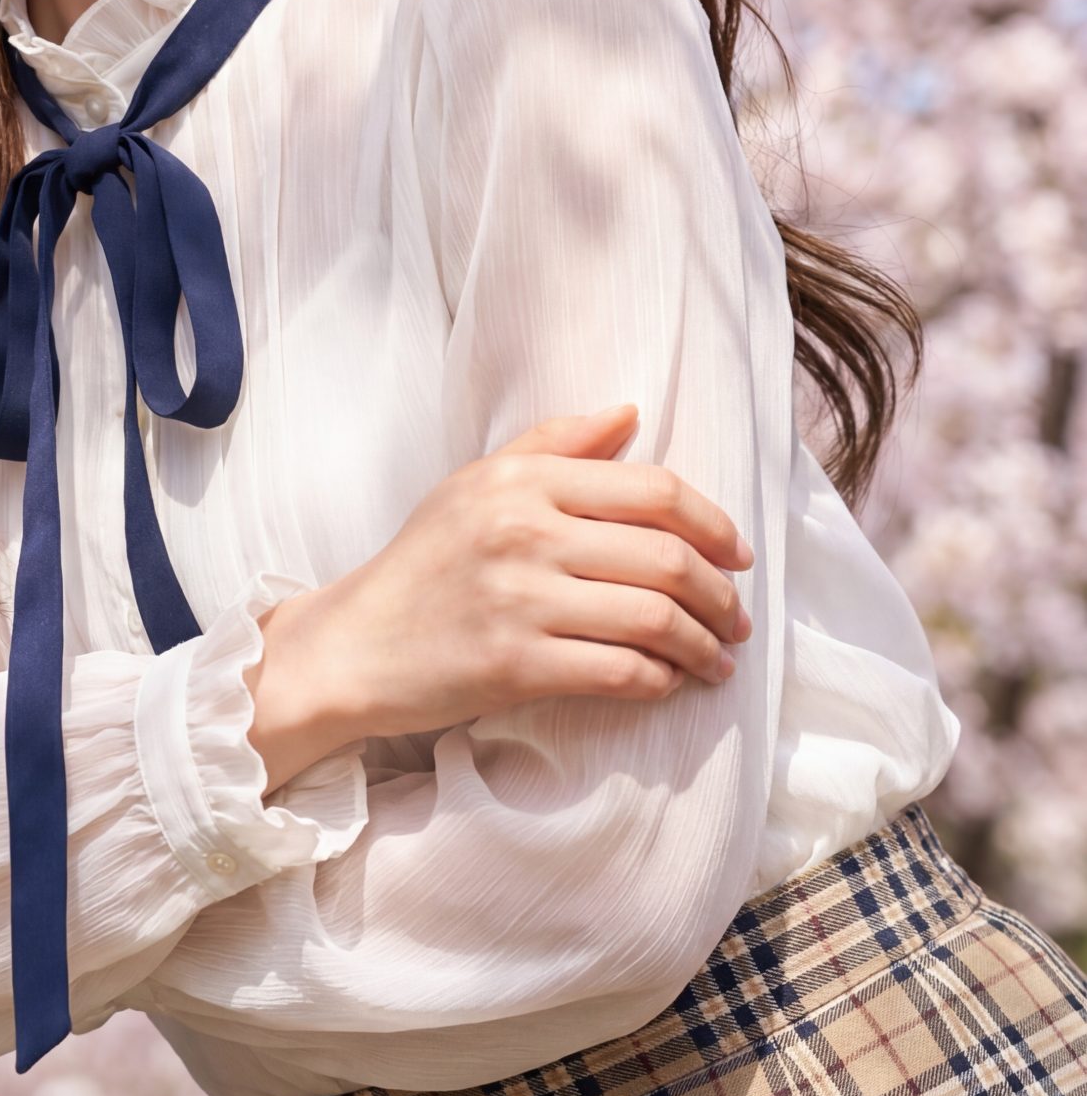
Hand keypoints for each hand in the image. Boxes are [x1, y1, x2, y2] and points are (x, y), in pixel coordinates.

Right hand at [248, 401, 755, 789]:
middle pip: (667, 558)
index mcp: (522, 480)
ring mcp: (519, 600)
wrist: (356, 644)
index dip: (715, 524)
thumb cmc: (424, 560)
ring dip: (704, 647)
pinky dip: (661, 681)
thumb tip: (630, 412)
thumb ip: (554, 442)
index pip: (653, 491)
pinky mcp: (514, 665)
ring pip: (655, 619)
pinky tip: (669, 682)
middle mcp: (523, 532)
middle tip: (737, 619)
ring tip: (717, 661)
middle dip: (722, 595)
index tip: (738, 556)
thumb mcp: (477, 482)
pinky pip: (621, 672)